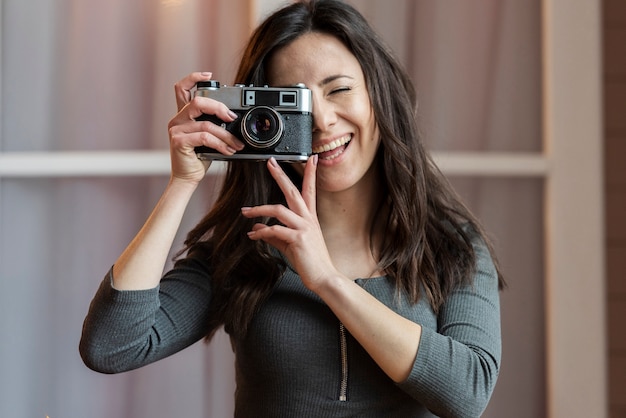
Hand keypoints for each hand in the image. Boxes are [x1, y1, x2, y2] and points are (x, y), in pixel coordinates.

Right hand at [167, 72, 243, 183]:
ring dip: (226, 135)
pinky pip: (204, 137)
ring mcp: (176, 130)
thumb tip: (234, 119)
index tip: (209, 75)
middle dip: (219, 107)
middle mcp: (177, 119)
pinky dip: (220, 144)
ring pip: (206, 124)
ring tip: (236, 144)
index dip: (193, 78)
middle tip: (232, 118)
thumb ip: (214, 124)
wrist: (188, 177)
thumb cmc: (199, 157)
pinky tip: (228, 151)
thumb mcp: (208, 137)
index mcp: (183, 115)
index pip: (182, 89)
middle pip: (197, 102)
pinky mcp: (178, 141)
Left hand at [241, 156, 341, 290]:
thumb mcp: (289, 244)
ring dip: (259, 209)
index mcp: (309, 218)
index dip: (310, 173)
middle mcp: (308, 219)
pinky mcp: (298, 238)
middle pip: (293, 191)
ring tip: (245, 211)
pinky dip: (261, 231)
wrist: (323, 277)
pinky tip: (253, 235)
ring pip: (278, 209)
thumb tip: (257, 228)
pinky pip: (274, 230)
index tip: (310, 159)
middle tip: (270, 163)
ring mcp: (304, 227)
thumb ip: (273, 235)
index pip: (309, 190)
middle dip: (281, 175)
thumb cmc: (310, 261)